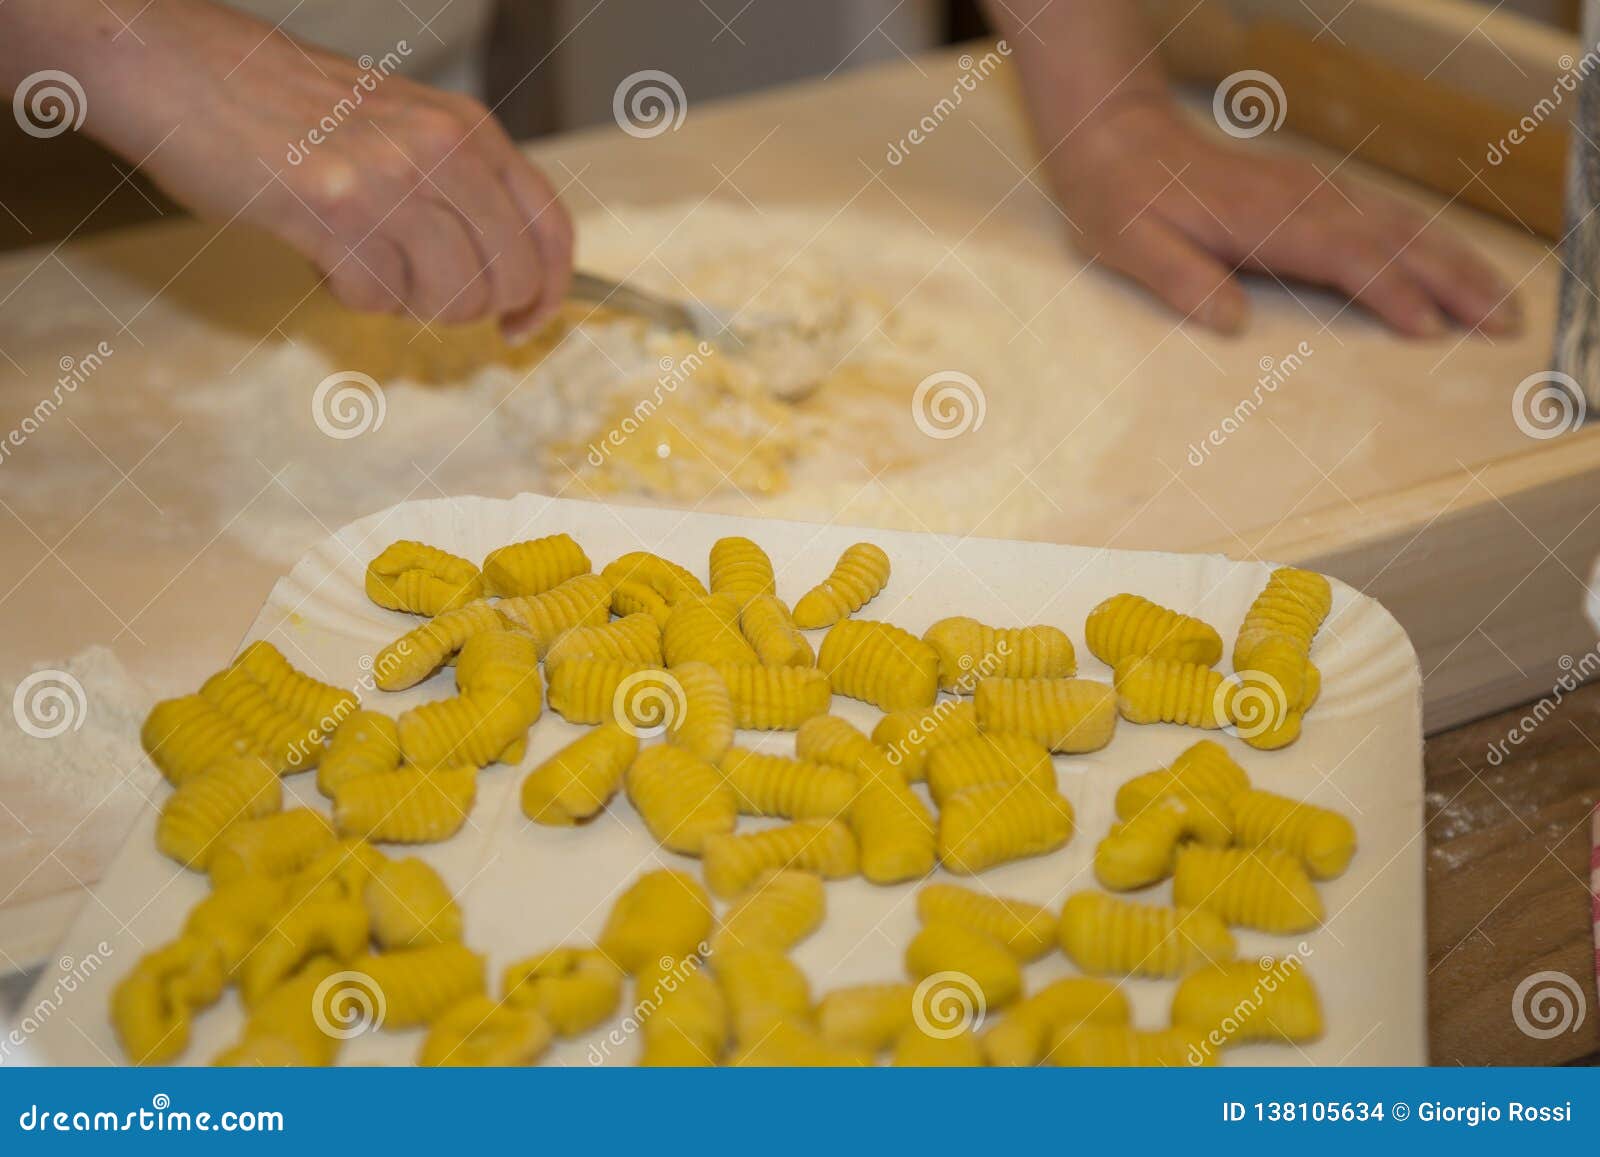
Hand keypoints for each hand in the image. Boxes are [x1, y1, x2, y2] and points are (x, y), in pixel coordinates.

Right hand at [83, 0, 571, 339]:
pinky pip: (377, 297)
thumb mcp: (403, 125)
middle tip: (418, 290)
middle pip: (509, 279)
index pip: (551, 229)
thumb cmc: (291, 109)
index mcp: (469, 129)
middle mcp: (444, 149)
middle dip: (469, 307)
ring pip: (450, 298)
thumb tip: (510, 275)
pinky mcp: (336, 209)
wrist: (184, 74)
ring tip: (362, 256)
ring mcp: (393, 178)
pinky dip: (349, 290)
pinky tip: (319, 247)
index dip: (548, 293)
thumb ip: (459, 187)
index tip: (522, 325)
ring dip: (406, 301)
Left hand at [1049, 97, 1519, 336]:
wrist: (1120, 146)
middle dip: (1454, 281)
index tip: (1430, 328)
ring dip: (1457, 263)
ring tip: (1501, 305)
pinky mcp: (1316, 197)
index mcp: (1266, 219)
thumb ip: (1179, 281)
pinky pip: (1388, 220)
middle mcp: (1303, 201)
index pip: (1345, 256)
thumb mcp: (1130, 246)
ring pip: (1403, 226)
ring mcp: (1315, 195)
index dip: (1389, 292)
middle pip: (1396, 239)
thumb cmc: (1123, 203)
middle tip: (1502, 324)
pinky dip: (1431, 245)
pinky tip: (1455, 268)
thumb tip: (1228, 322)